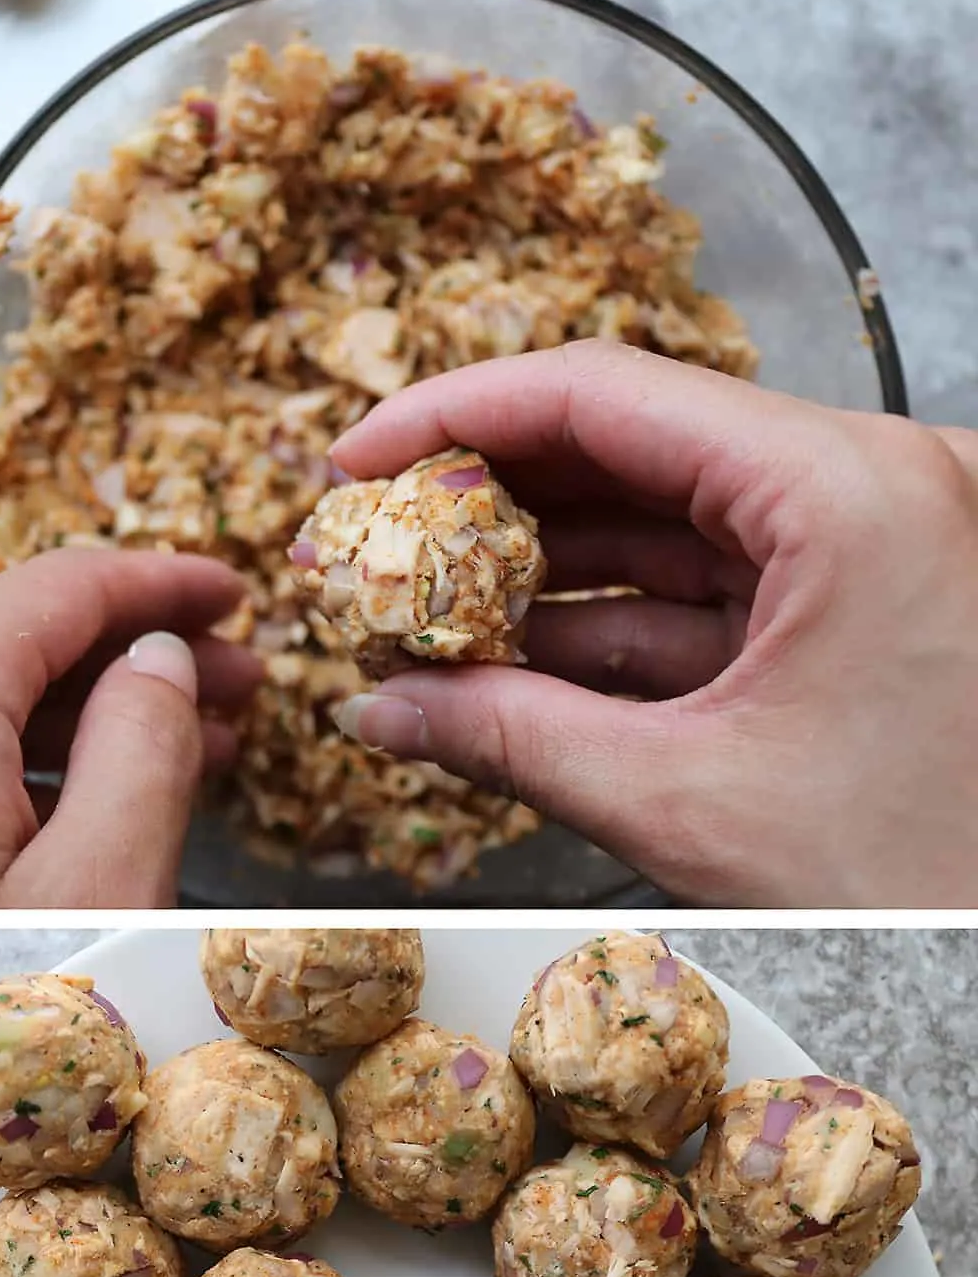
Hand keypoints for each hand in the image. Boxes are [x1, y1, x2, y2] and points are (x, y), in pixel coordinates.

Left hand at [0, 548, 257, 906]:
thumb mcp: (96, 883)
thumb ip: (145, 743)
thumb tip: (162, 660)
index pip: (60, 589)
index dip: (160, 583)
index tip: (229, 594)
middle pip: (15, 641)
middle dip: (133, 659)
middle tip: (235, 686)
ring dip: (77, 713)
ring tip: (183, 744)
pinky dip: (5, 756)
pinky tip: (81, 788)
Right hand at [331, 341, 977, 904]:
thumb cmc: (922, 883)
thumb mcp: (690, 804)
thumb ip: (513, 739)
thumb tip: (381, 705)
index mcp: (849, 492)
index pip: (608, 394)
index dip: (455, 417)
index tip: (355, 462)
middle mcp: (874, 487)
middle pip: (635, 448)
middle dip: (491, 507)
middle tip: (373, 547)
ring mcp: (878, 546)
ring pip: (670, 526)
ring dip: (542, 578)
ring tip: (421, 621)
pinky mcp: (867, 610)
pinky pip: (715, 594)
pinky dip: (614, 630)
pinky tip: (510, 664)